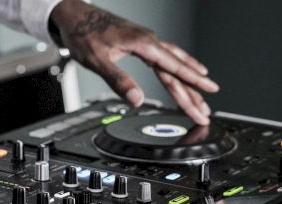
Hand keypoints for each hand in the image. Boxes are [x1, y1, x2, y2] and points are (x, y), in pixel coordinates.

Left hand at [50, 0, 218, 124]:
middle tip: (205, 110)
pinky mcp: (140, 42)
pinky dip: (179, 65)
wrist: (73, 15)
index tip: (209, 92)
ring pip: (174, 62)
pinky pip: (166, 56)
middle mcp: (149, 41)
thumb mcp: (97, 60)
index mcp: (143, 44)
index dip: (192, 83)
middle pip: (177, 69)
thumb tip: (137, 99)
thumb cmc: (83, 34)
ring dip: (189, 79)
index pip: (173, 68)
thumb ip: (118, 80)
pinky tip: (184, 69)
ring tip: (204, 93)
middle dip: (193, 92)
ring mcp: (146, 41)